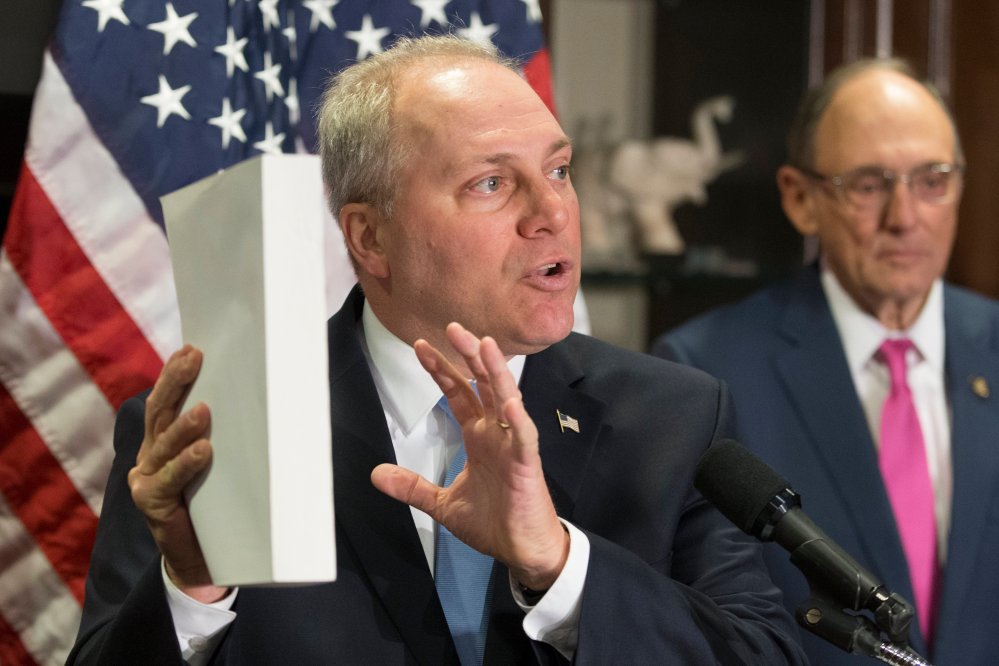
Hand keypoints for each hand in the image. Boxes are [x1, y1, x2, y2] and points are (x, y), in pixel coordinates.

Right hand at [127, 345, 227, 602]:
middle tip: (193, 358)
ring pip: (163, 444)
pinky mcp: (150, 503)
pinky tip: (202, 451)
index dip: (175, 373)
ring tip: (204, 410)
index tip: (192, 348)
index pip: (167, 399)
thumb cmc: (217, 504)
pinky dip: (184, 465)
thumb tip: (274, 401)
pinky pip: (167, 481)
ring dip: (184, 425)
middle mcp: (150, 453)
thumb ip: (232, 436)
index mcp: (164, 438)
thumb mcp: (225, 463)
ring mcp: (146, 478)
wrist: (202, 559)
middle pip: (160, 411)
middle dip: (175, 382)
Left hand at [370, 323, 568, 590]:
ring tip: (484, 344)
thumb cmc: (494, 523)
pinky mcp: (527, 464)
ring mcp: (513, 445)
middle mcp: (497, 433)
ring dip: (495, 372)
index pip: (459, 394)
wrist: (523, 550)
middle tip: (452, 327)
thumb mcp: (442, 504)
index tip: (420, 347)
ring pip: (506, 399)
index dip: (441, 370)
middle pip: (482, 385)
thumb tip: (377, 475)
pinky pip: (524, 435)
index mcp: (479, 437)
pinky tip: (508, 399)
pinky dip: (518, 418)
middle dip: (467, 356)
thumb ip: (412, 487)